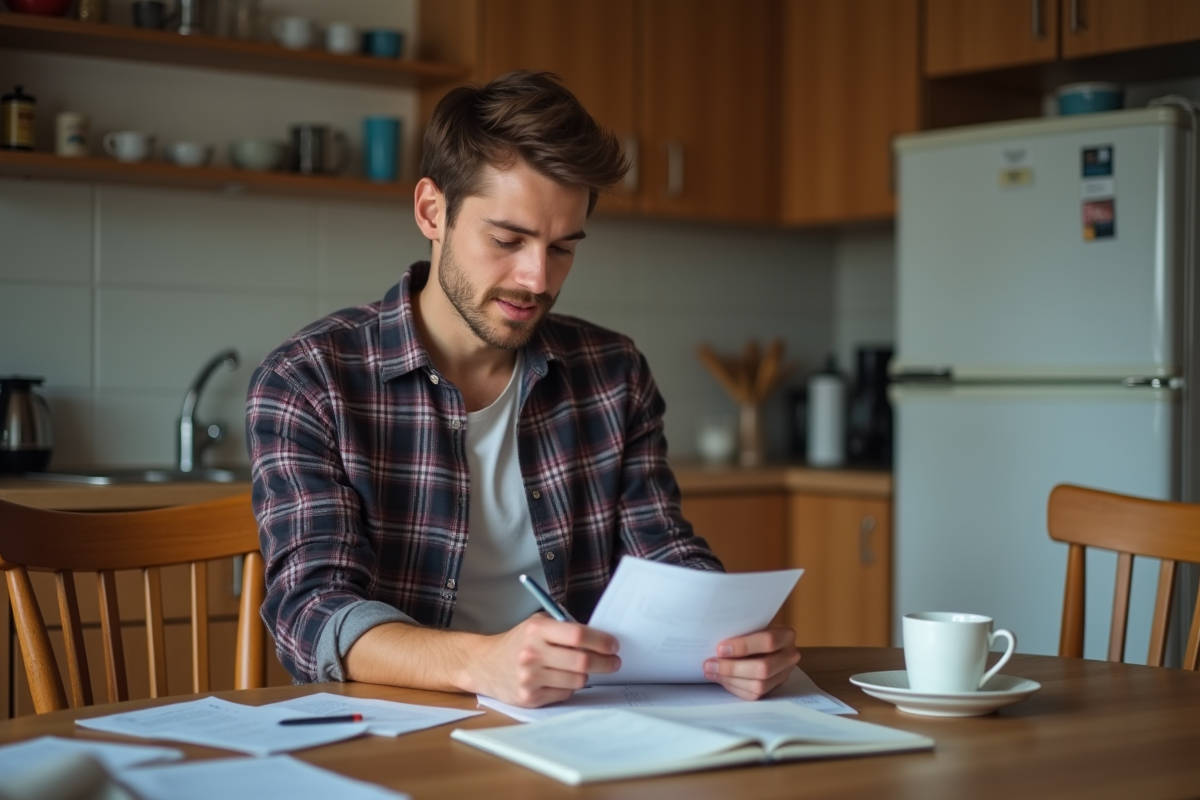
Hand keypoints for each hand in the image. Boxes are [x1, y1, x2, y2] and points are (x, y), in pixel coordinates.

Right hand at [472, 613, 620, 707]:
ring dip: (586, 675)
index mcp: (536, 631)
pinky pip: (565, 694)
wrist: (485, 665)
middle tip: (614, 661)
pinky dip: (570, 687)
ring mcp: (530, 678)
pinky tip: (561, 679)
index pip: (578, 635)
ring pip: (578, 681)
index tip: (613, 645)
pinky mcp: (530, 697)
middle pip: (582, 661)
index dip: (601, 641)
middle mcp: (531, 654)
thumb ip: (564, 627)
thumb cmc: (518, 642)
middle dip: (605, 662)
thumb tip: (600, 638)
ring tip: (583, 669)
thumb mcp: (536, 624)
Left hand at [703, 625, 800, 700]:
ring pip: (758, 685)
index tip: (720, 649)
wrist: (763, 643)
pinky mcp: (774, 688)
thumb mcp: (751, 625)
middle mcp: (789, 657)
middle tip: (710, 664)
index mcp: (786, 636)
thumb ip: (740, 630)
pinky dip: (734, 687)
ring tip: (711, 672)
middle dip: (732, 668)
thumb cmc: (753, 630)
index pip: (768, 642)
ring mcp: (783, 675)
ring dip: (731, 680)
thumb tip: (713, 641)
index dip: (743, 646)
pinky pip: (754, 695)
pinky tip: (721, 679)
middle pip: (763, 668)